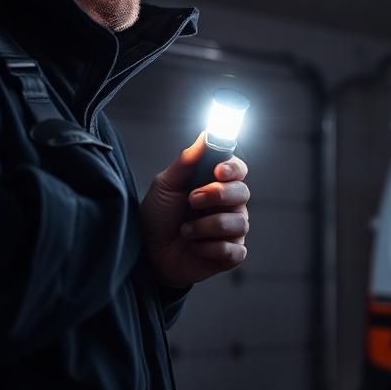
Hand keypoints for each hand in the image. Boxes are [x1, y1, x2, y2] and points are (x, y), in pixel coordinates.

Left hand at [140, 132, 249, 287]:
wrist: (147, 253)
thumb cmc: (158, 216)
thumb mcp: (166, 185)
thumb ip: (187, 161)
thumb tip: (206, 134)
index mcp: (215, 184)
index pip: (238, 170)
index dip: (233, 168)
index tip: (218, 170)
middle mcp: (229, 205)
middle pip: (243, 192)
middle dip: (218, 195)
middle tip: (193, 199)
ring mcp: (231, 231)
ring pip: (238, 222)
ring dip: (208, 225)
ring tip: (185, 230)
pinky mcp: (229, 256)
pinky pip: (234, 250)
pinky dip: (211, 248)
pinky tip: (195, 247)